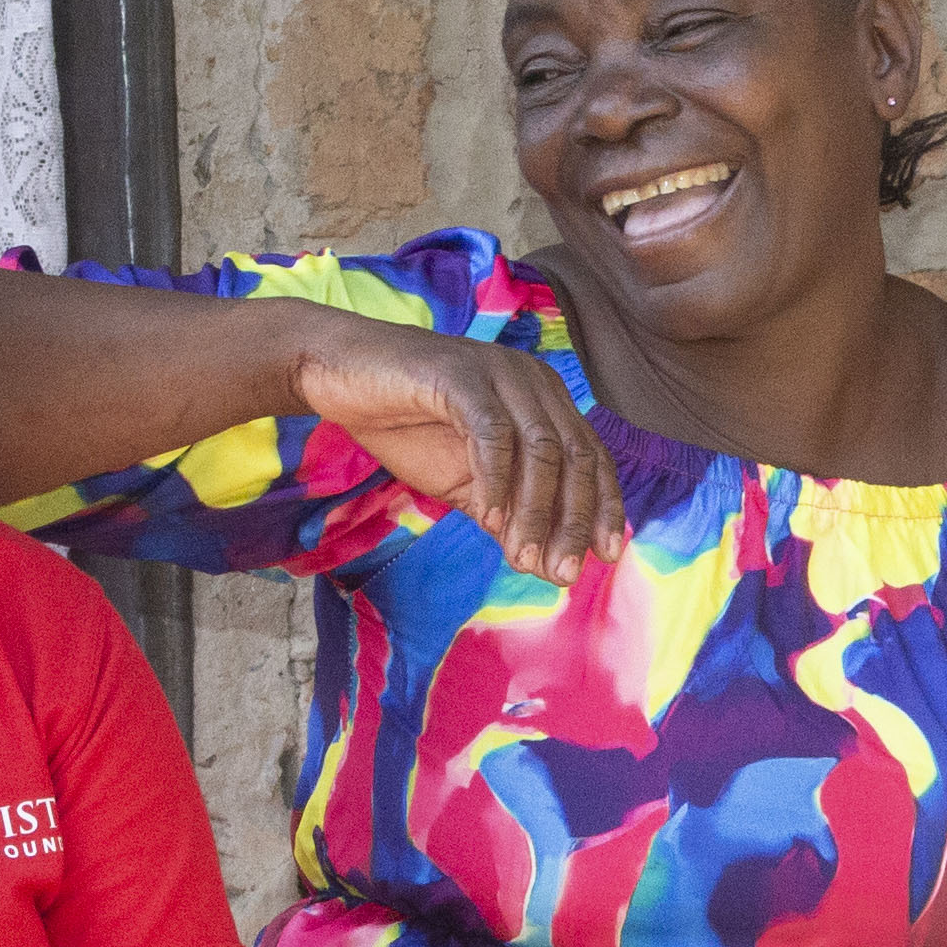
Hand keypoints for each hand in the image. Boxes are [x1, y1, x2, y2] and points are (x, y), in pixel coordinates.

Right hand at [288, 315, 624, 583]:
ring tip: (523, 558)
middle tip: (563, 573)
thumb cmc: (408, 426)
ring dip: (535, 511)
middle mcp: (534, 382)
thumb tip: (548, 569)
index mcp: (546, 402)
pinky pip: (491, 431)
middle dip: (573, 521)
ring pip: (539, 449)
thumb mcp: (468, 484)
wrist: (340, 377)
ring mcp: (499, 373)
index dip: (604, 509)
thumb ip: (508, 518)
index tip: (606, 557)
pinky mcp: (460, 374)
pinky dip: (495, 478)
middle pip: (575, 457)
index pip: (593, 459)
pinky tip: (487, 516)